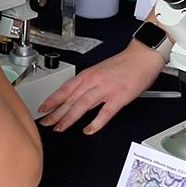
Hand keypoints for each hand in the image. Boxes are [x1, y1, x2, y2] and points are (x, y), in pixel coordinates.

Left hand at [37, 44, 164, 134]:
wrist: (143, 56)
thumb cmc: (124, 64)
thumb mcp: (100, 70)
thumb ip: (88, 83)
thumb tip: (76, 96)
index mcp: (88, 74)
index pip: (65, 89)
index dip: (52, 100)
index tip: (42, 109)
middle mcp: (94, 81)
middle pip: (70, 99)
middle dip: (55, 112)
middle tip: (45, 123)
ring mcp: (106, 89)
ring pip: (82, 105)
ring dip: (69, 118)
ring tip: (60, 128)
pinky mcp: (119, 97)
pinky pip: (105, 112)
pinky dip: (96, 122)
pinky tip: (88, 130)